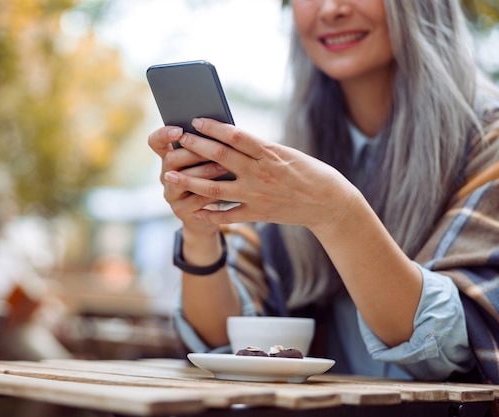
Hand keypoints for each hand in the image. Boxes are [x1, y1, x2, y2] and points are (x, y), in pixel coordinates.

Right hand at [147, 125, 231, 238]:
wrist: (211, 216)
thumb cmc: (213, 181)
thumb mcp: (207, 162)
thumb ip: (206, 148)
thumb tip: (218, 129)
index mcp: (170, 158)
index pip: (156, 142)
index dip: (164, 134)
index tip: (180, 130)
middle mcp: (166, 176)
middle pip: (171, 159)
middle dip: (194, 152)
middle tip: (213, 147)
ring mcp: (172, 195)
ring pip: (183, 180)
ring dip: (206, 171)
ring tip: (225, 166)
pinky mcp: (182, 211)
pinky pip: (196, 199)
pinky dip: (213, 191)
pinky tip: (228, 187)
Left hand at [162, 118, 353, 232]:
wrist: (328, 202)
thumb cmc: (308, 172)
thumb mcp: (285, 153)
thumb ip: (258, 149)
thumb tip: (229, 139)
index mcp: (268, 152)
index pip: (235, 135)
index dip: (213, 127)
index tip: (196, 120)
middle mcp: (259, 172)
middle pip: (220, 157)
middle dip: (195, 147)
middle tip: (177, 140)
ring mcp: (256, 194)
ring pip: (215, 188)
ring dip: (190, 180)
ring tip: (170, 174)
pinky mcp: (257, 213)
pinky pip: (227, 214)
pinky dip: (209, 213)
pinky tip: (193, 209)